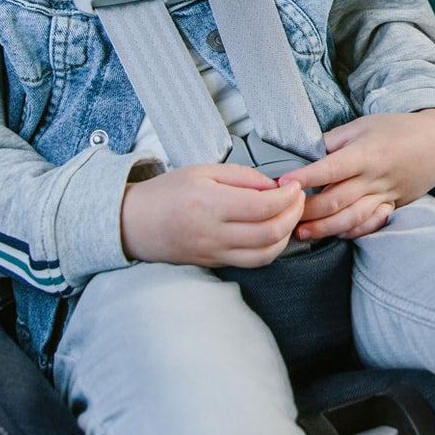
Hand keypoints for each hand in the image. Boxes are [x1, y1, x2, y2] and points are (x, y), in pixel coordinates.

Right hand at [120, 164, 305, 267]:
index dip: (287, 196)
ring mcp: (216, 252)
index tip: (294, 185)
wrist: (135, 222)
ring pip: (266, 253)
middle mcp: (214, 233)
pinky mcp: (217, 263)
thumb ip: (240, 176)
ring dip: (287, 234)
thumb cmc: (166, 193)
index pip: (262, 206)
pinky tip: (275, 231)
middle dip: (293, 214)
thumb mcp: (202, 171)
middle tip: (298, 197)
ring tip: (290, 214)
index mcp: (210, 204)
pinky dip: (272, 248)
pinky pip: (253, 262)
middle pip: (270, 233)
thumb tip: (272, 185)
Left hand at [277, 109, 434, 241]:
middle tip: (283, 213)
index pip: (330, 168)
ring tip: (302, 232)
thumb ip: (333, 140)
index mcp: (365, 153)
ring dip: (325, 228)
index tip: (282, 182)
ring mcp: (384, 195)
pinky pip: (371, 224)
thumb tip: (304, 152)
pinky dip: (352, 232)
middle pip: (337, 199)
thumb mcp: (361, 125)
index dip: (305, 176)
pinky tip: (335, 234)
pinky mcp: (392, 206)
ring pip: (351, 217)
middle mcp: (374, 178)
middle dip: (308, 210)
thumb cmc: (395, 130)